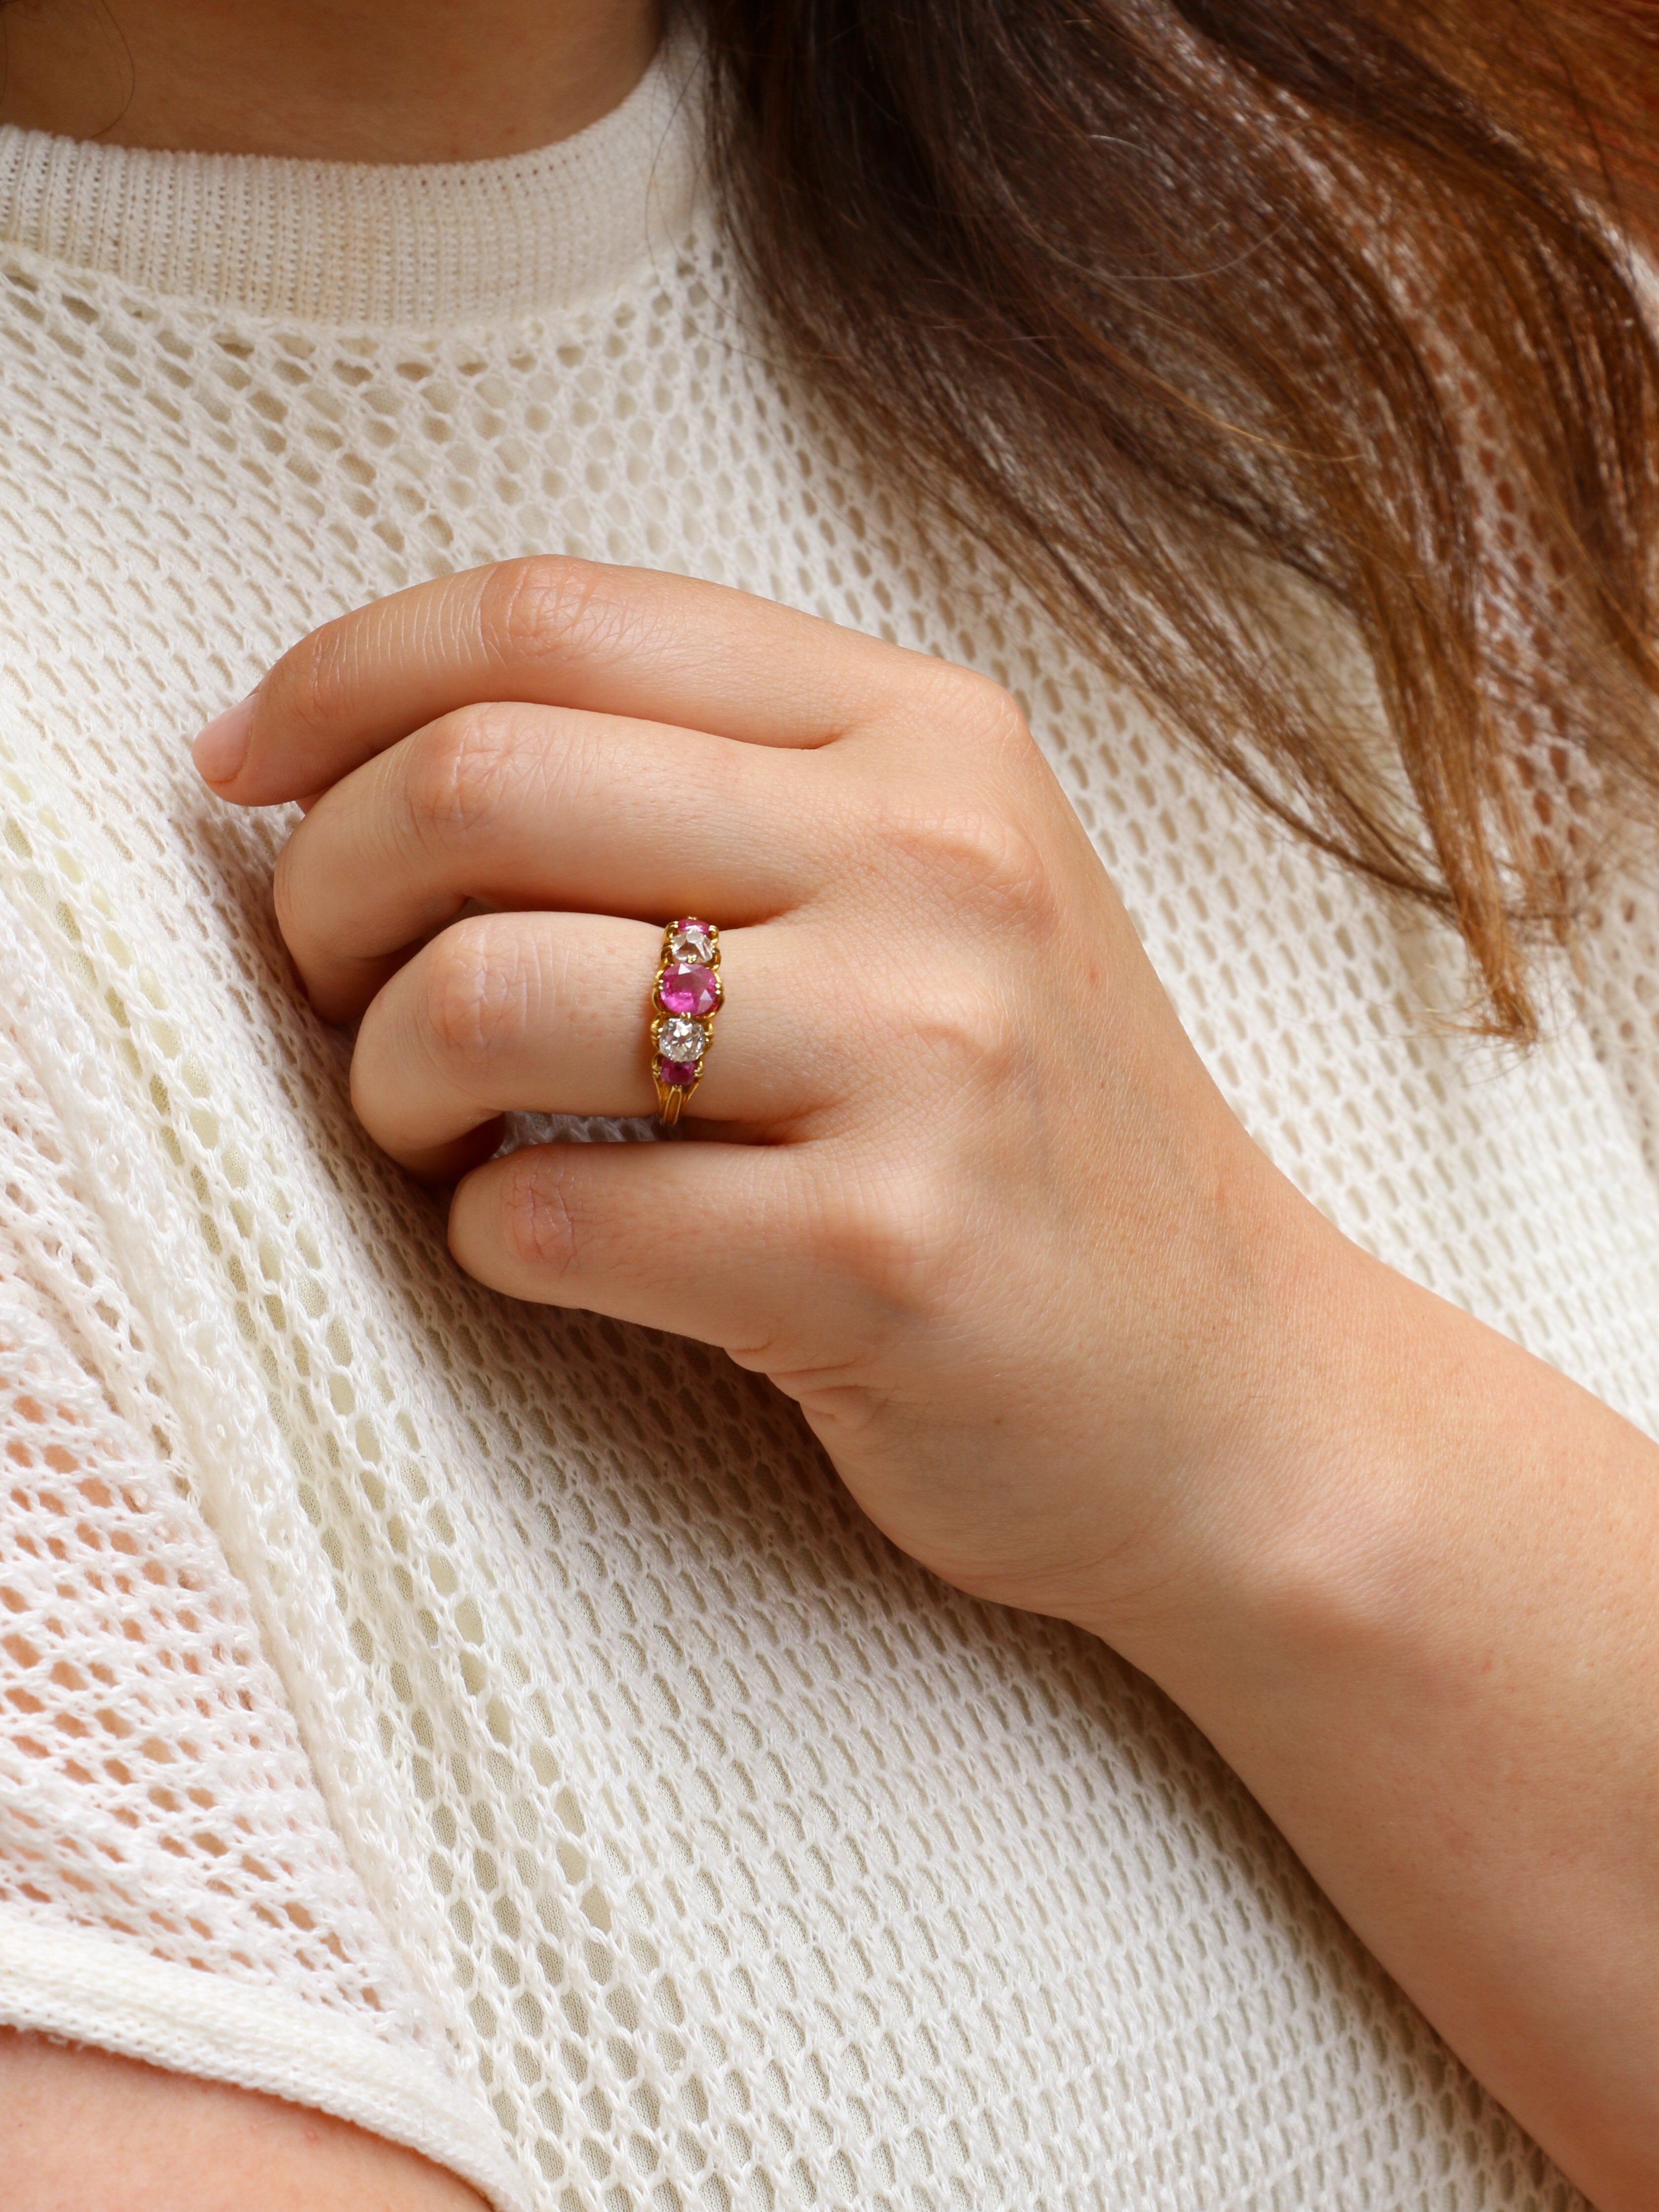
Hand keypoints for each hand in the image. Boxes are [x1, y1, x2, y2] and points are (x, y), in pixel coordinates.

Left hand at [197, 559, 1658, 2207]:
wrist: (1234, 1385)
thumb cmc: (1037, 1133)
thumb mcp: (927, 893)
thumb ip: (711, 791)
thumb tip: (373, 760)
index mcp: (928, 735)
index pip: (551, 617)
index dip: (341, 676)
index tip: (246, 768)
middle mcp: (936, 861)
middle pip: (482, 783)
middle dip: (327, 892)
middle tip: (333, 983)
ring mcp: (924, 1058)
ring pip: (485, 998)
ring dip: (390, 1082)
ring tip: (436, 1132)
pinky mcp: (883, 1257)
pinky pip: (550, 1217)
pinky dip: (488, 1237)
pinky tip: (553, 1242)